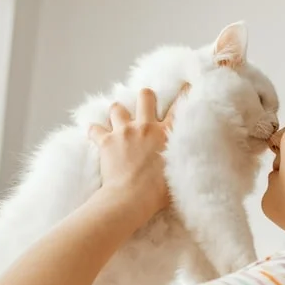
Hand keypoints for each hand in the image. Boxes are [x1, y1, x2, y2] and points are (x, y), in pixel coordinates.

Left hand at [88, 88, 180, 217]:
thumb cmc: (157, 193)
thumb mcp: (178, 173)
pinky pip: (94, 129)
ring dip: (118, 113)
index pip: (179, 106)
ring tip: (118, 122)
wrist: (131, 198)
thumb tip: (190, 161)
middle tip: (144, 107)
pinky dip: (95, 131)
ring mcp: (124, 132)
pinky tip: (96, 136)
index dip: (184, 93)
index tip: (186, 85)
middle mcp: (145, 127)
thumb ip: (181, 160)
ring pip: (117, 107)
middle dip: (145, 98)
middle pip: (145, 96)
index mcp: (166, 134)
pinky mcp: (105, 141)